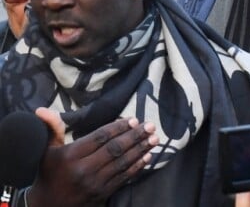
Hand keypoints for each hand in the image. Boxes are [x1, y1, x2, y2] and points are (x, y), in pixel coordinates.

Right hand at [27, 114, 157, 206]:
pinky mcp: (101, 195)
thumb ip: (52, 128)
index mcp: (71, 155)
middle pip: (115, 149)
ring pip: (122, 163)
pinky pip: (123, 178)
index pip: (101, 137)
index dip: (119, 127)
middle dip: (135, 136)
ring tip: (155, 138)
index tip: (134, 119)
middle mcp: (83, 170)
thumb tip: (42, 109)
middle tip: (151, 126)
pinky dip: (137, 166)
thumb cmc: (48, 173)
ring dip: (141, 149)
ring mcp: (94, 184)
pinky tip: (148, 156)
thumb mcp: (47, 150)